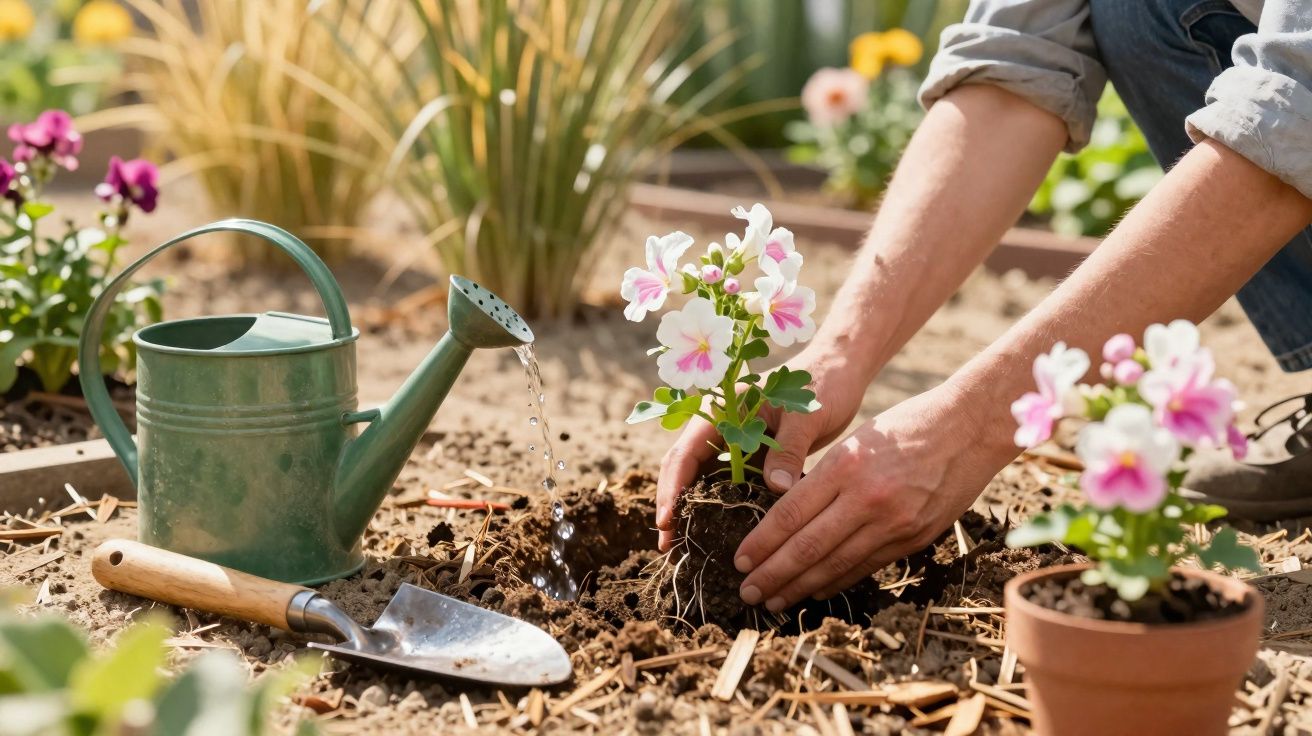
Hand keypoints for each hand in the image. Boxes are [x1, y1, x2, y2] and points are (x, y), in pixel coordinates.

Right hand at [655, 347, 867, 550]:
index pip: (685, 453)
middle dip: (673, 506)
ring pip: (703, 481)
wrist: (841, 372)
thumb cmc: (822, 384)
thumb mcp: (805, 416)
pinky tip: (720, 534)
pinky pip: (730, 486)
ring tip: (684, 548)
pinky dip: (720, 508)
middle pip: (685, 470)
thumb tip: (776, 489)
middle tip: (668, 545)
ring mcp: (735, 444)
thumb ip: (788, 450)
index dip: (672, 488)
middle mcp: (721, 429)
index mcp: (722, 411)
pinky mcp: (752, 457)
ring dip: (693, 511)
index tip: (667, 520)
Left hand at [733, 384, 1016, 610]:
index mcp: (845, 466)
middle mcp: (867, 498)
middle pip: (807, 547)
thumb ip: (825, 478)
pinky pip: (866, 567)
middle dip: (772, 575)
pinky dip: (837, 581)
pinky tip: (816, 591)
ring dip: (800, 587)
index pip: (790, 514)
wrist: (971, 429)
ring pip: (835, 565)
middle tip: (747, 592)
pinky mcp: (914, 538)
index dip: (761, 543)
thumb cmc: (908, 425)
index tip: (739, 560)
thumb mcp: (856, 440)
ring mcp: (894, 523)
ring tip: (775, 600)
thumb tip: (788, 514)